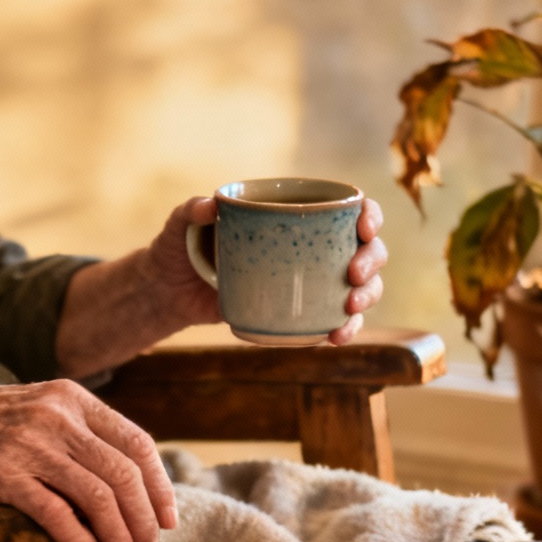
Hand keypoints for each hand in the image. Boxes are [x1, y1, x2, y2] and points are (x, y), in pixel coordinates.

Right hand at [0, 381, 176, 541]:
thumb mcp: (31, 410)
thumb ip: (73, 432)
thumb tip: (122, 478)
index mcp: (70, 397)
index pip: (137, 443)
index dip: (159, 487)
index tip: (166, 520)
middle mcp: (56, 416)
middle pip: (124, 476)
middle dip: (144, 522)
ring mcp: (29, 444)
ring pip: (99, 498)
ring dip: (121, 538)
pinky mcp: (2, 474)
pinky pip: (58, 515)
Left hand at [143, 196, 388, 345]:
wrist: (169, 291)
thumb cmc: (179, 247)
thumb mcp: (180, 225)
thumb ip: (190, 211)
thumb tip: (211, 205)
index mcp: (295, 215)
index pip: (348, 208)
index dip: (369, 215)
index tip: (365, 228)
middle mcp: (312, 246)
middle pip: (365, 248)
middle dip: (372, 261)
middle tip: (353, 275)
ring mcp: (309, 281)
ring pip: (360, 286)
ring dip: (367, 297)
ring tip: (349, 310)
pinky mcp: (297, 311)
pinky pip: (333, 319)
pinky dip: (343, 328)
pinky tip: (336, 336)